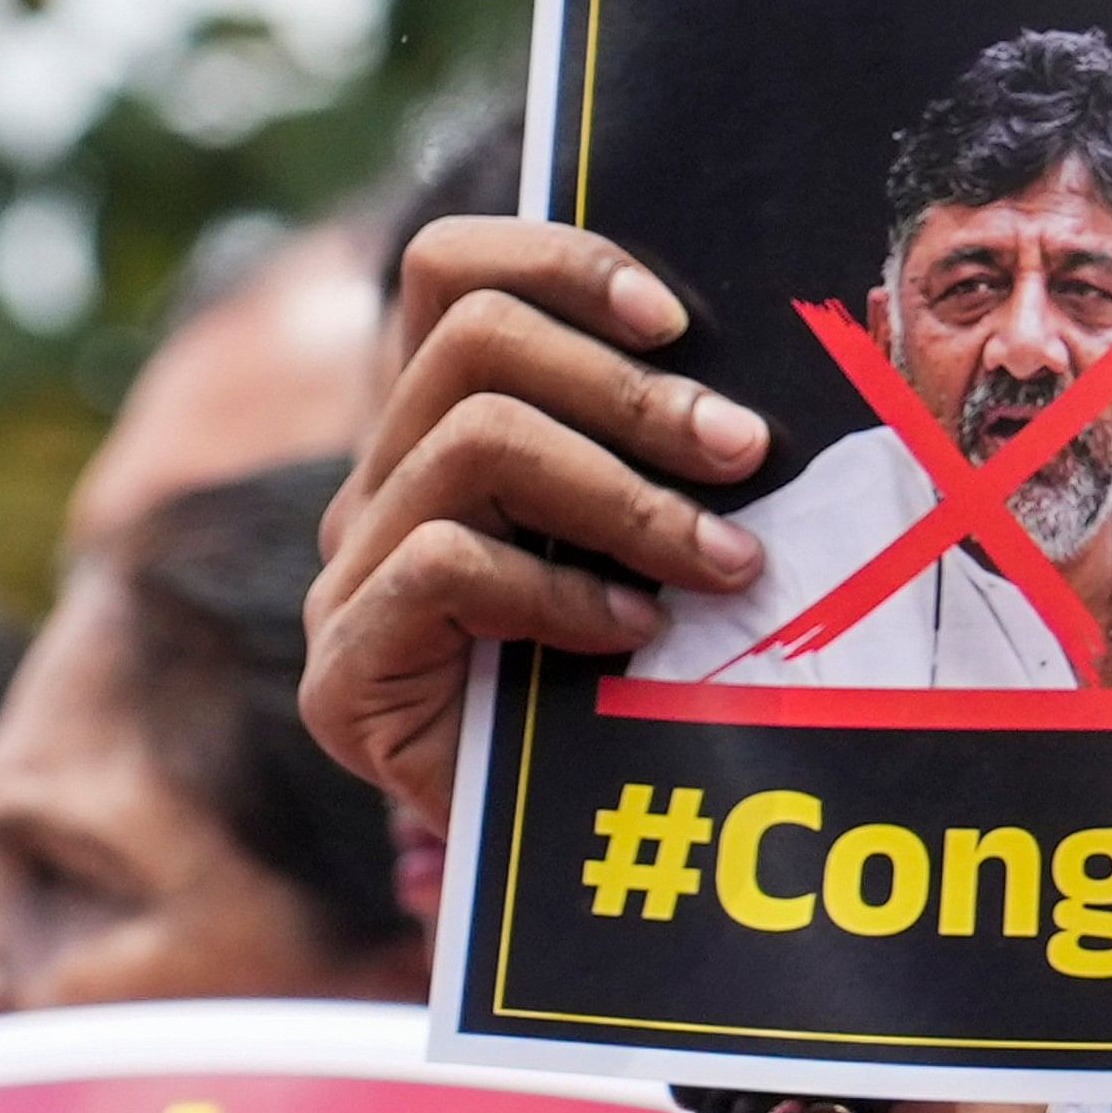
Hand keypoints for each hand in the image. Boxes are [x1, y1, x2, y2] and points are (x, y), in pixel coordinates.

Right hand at [302, 218, 774, 819]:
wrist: (569, 850)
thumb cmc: (634, 673)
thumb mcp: (655, 537)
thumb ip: (671, 449)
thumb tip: (767, 370)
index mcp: (446, 426)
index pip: (452, 271)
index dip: (562, 263)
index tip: (678, 319)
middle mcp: (379, 483)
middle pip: (475, 338)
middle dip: (633, 389)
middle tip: (745, 452)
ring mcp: (346, 574)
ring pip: (475, 440)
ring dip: (627, 494)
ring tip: (724, 559)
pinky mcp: (344, 668)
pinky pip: (445, 564)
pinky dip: (562, 590)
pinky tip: (634, 633)